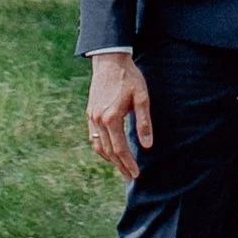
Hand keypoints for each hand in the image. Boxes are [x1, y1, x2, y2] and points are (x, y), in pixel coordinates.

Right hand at [86, 50, 152, 179]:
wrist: (110, 60)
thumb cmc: (129, 78)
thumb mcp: (142, 98)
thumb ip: (144, 122)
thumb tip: (147, 145)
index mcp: (111, 118)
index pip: (120, 148)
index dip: (128, 163)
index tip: (136, 174)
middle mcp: (98, 120)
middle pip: (108, 151)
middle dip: (119, 165)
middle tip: (129, 177)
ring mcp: (92, 117)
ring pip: (98, 146)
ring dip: (109, 159)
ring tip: (121, 167)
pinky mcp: (90, 113)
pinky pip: (93, 137)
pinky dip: (101, 148)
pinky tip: (110, 151)